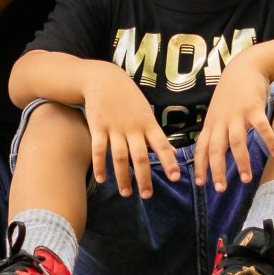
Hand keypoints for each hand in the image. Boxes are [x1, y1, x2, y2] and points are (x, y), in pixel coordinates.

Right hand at [82, 74, 180, 198]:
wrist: (104, 79)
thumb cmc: (129, 98)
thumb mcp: (147, 113)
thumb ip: (157, 135)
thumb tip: (173, 153)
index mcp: (148, 123)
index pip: (162, 145)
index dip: (169, 161)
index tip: (175, 178)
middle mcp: (133, 127)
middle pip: (140, 156)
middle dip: (144, 177)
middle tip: (147, 195)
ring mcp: (115, 128)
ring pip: (120, 156)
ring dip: (123, 177)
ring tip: (126, 193)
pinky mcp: (98, 127)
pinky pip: (99, 149)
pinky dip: (100, 165)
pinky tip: (101, 180)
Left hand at [194, 59, 273, 189]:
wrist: (245, 66)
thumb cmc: (231, 93)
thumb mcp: (217, 111)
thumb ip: (215, 130)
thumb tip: (212, 152)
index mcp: (211, 123)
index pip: (201, 148)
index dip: (200, 166)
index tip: (201, 184)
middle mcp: (221, 120)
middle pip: (216, 148)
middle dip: (217, 170)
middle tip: (220, 189)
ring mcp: (237, 114)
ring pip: (237, 142)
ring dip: (241, 162)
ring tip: (246, 179)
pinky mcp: (253, 108)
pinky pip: (262, 127)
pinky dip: (269, 141)